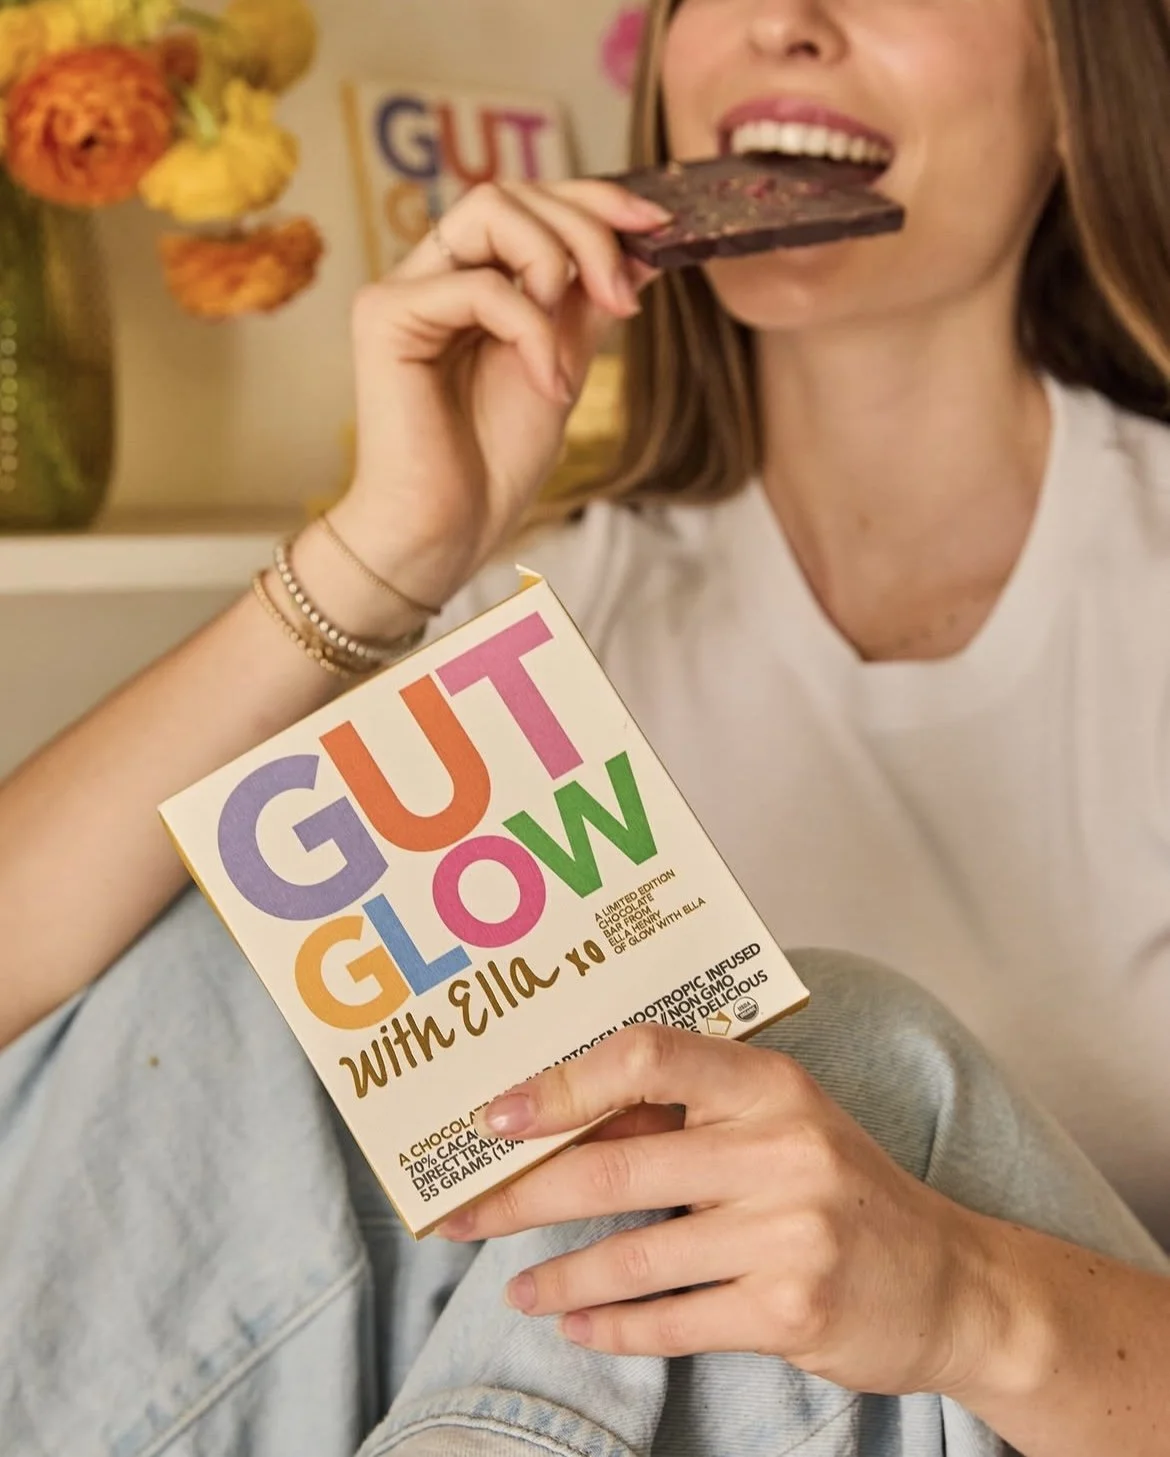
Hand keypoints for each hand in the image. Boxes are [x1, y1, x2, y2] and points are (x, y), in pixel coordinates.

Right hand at [328, 180, 668, 611]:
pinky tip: (546, 386)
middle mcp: (432, 274)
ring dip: (557, 261)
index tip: (659, 225)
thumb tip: (641, 246)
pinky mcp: (384, 317)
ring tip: (575, 341)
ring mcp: (404, 291)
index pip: (529, 203)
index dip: (595, 200)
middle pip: (511, 191)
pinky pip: (477, 286)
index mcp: (470, 280)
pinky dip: (530, 331)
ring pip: (489, 209)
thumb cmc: (491, 464)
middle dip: (587, 228)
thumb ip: (587, 305)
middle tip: (627, 297)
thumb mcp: (562, 368)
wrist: (445, 534)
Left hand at [438, 1025, 1000, 1397]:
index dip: (561, 1084)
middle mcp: (780, 1146)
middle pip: (616, 1166)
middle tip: (460, 1216)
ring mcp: (789, 1231)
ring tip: (516, 1286)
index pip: (647, 1058)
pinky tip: (575, 1322)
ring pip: (633, 1255)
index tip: (495, 1117)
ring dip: (558, 1275)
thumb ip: (685, 1120)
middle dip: (521, 1196)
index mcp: (769, 1082)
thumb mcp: (777, 1126)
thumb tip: (557, 1124)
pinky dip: (610, 1326)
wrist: (954, 1283)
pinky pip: (670, 1322)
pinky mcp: (791, 1311)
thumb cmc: (842, 1190)